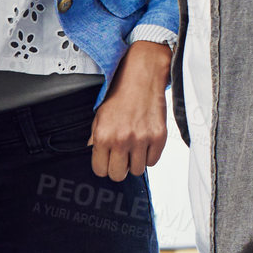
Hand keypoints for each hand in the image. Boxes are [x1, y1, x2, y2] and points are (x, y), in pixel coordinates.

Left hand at [89, 40, 170, 180]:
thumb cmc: (120, 94)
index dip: (103, 166)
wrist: (142, 77)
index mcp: (103, 135)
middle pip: (118, 175)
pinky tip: (145, 143)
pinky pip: (153, 161)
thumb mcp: (100, 115)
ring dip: (135, 162)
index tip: (107, 160)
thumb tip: (94, 153)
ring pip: (137, 171)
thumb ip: (96, 137)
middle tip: (121, 156)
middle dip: (118, 168)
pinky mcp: (159, 138)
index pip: (100, 170)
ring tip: (134, 147)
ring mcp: (141, 140)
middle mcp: (121, 140)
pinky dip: (149, 155)